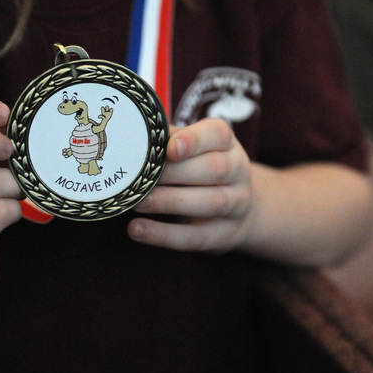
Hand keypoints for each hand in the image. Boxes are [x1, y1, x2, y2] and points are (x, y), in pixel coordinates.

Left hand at [128, 118, 253, 252]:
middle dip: (175, 173)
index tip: (170, 149)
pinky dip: (164, 234)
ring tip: (137, 202)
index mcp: (226, 143)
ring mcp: (236, 204)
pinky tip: (137, 230)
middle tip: (140, 177)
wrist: (240, 210)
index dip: (194, 141)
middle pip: (214, 169)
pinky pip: (196, 237)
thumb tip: (132, 138)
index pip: (217, 135)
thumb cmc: (200, 170)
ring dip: (169, 202)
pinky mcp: (225, 234)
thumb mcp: (193, 150)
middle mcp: (237, 171)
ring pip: (209, 203)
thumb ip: (167, 141)